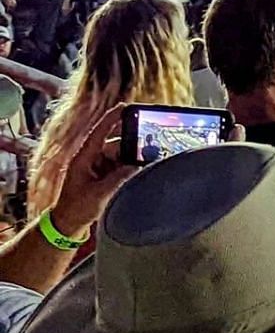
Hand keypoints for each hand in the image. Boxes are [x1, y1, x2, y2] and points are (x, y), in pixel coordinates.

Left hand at [51, 107, 136, 237]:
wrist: (66, 227)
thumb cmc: (76, 209)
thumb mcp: (99, 193)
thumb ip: (120, 177)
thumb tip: (139, 164)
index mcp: (84, 158)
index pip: (99, 132)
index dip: (112, 118)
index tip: (126, 106)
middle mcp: (90, 159)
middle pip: (115, 143)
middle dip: (132, 144)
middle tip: (150, 144)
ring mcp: (96, 167)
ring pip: (120, 155)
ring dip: (132, 158)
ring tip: (147, 161)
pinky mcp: (102, 176)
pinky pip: (120, 165)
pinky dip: (130, 167)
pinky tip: (140, 170)